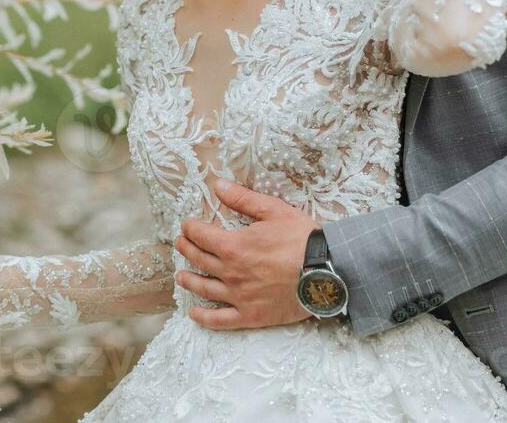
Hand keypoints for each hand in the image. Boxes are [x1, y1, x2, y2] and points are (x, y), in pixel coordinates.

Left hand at [173, 176, 318, 329]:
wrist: (326, 272)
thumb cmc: (302, 239)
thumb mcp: (273, 210)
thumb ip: (243, 198)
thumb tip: (218, 185)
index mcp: (233, 246)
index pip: (201, 235)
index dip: (190, 228)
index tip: (187, 225)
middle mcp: (230, 272)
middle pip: (199, 260)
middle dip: (186, 249)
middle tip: (180, 244)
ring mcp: (239, 296)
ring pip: (205, 289)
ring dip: (189, 281)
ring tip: (180, 276)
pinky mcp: (251, 316)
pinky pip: (221, 320)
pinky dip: (205, 318)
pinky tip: (195, 314)